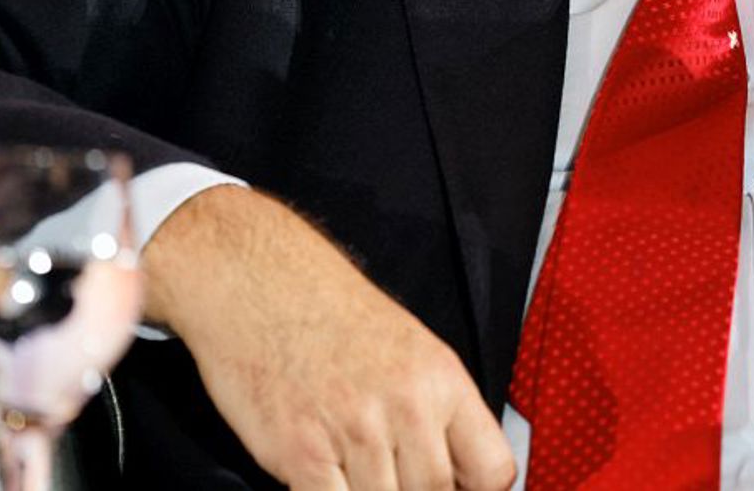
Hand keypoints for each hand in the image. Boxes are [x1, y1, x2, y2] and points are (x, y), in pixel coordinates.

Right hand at [141, 186, 516, 490]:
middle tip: (390, 477)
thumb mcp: (413, 349)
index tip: (455, 489)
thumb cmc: (332, 315)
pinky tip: (322, 480)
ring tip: (352, 472)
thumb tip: (455, 472)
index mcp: (443, 380)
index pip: (492, 470)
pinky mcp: (301, 451)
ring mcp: (355, 430)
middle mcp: (408, 405)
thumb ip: (438, 411)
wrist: (261, 284)